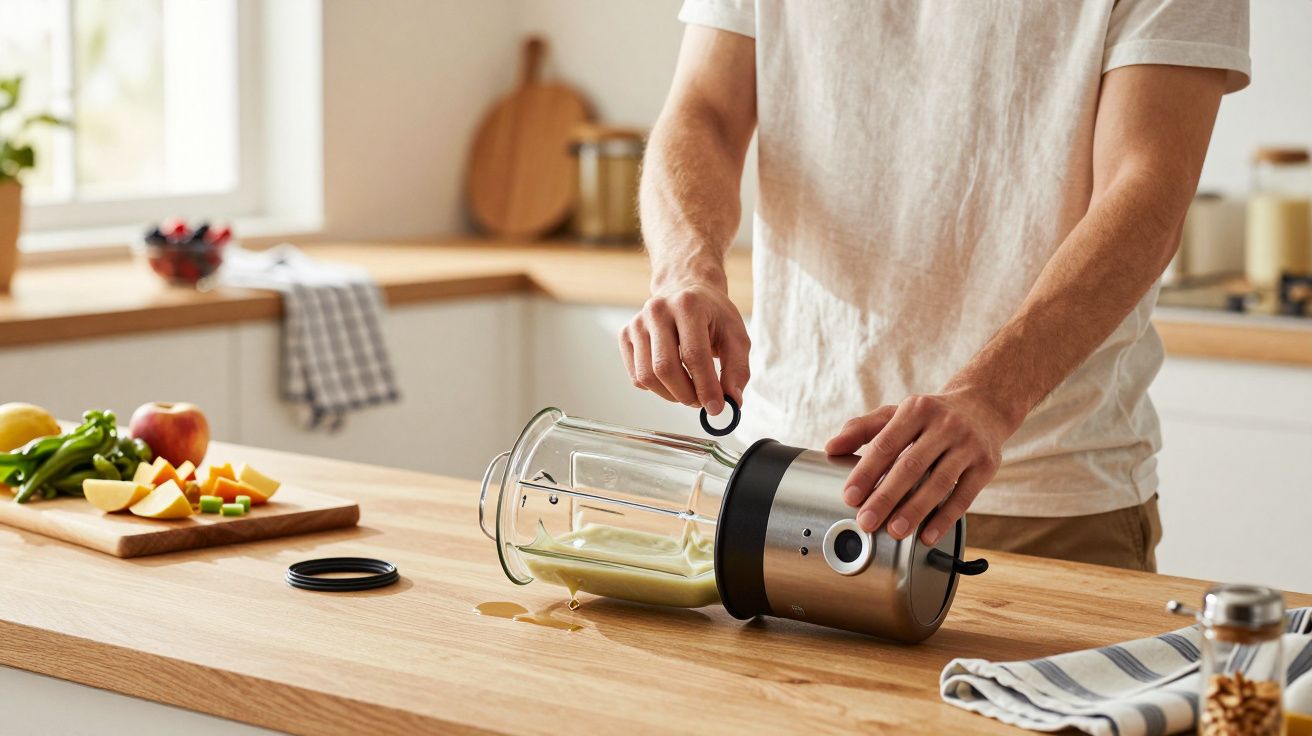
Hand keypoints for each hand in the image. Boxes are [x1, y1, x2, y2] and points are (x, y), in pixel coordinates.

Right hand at [619, 279, 749, 414]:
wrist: (686, 292)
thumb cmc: (712, 315)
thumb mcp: (736, 336)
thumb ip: (737, 369)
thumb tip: (732, 401)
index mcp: (688, 305)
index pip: (694, 355)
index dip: (705, 386)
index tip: (717, 407)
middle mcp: (657, 310)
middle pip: (665, 367)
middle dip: (686, 394)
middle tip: (701, 402)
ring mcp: (637, 323)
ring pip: (647, 376)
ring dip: (671, 395)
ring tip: (689, 391)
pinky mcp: (626, 335)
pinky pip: (637, 377)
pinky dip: (656, 388)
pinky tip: (673, 379)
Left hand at [824, 390, 1018, 545]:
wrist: (983, 407)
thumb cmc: (931, 416)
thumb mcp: (897, 413)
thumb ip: (862, 428)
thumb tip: (831, 447)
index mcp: (916, 410)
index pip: (885, 444)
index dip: (866, 472)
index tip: (850, 497)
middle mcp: (944, 425)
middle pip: (910, 466)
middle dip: (886, 497)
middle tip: (866, 521)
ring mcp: (967, 445)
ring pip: (938, 483)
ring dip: (915, 511)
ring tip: (895, 531)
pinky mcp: (986, 465)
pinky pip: (964, 497)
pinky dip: (944, 519)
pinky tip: (926, 535)